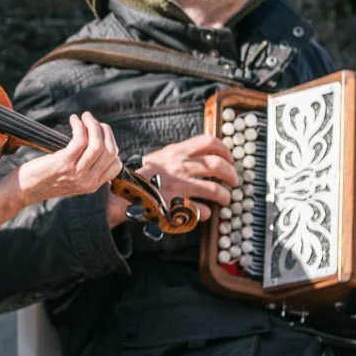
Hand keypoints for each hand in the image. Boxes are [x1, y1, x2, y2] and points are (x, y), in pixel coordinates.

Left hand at [14, 114, 121, 204]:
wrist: (24, 189)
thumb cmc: (45, 179)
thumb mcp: (72, 178)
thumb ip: (86, 167)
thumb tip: (97, 142)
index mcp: (93, 185)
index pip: (116, 164)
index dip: (111, 144)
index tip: (101, 133)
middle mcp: (88, 181)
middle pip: (110, 151)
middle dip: (104, 130)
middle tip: (92, 120)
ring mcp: (77, 173)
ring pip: (97, 144)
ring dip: (92, 124)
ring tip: (85, 117)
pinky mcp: (63, 163)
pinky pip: (80, 139)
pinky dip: (79, 126)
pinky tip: (74, 120)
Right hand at [105, 132, 238, 226]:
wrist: (121, 194)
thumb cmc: (143, 176)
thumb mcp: (160, 157)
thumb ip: (181, 154)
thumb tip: (206, 154)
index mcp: (177, 151)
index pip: (210, 142)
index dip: (226, 151)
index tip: (230, 160)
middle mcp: (180, 166)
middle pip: (218, 165)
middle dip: (232, 175)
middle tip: (234, 182)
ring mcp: (179, 186)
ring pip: (215, 190)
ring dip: (225, 196)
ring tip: (225, 199)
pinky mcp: (176, 205)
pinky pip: (202, 210)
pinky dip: (207, 213)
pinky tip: (205, 212)